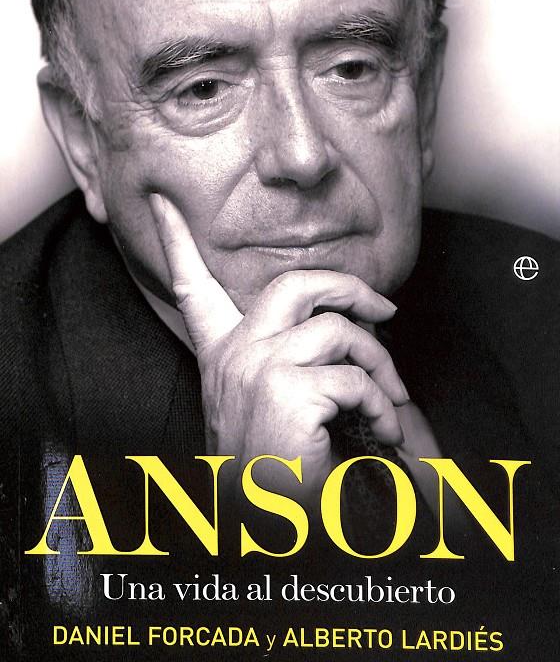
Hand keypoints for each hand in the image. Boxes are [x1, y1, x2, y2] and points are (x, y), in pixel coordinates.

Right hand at [150, 194, 408, 495]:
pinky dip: (384, 405)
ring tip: (391, 401)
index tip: (164, 204)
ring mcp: (255, 372)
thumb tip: (334, 327)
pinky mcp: (285, 393)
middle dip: (347, 287)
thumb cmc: (280, 474)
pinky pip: (356, 378)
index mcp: (222, 360)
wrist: (279, 534)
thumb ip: (285, 362)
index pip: (192, 289)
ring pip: (337, 332)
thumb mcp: (269, 409)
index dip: (176, 243)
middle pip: (293, 285)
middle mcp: (231, 358)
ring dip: (380, 365)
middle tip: (384, 312)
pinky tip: (386, 432)